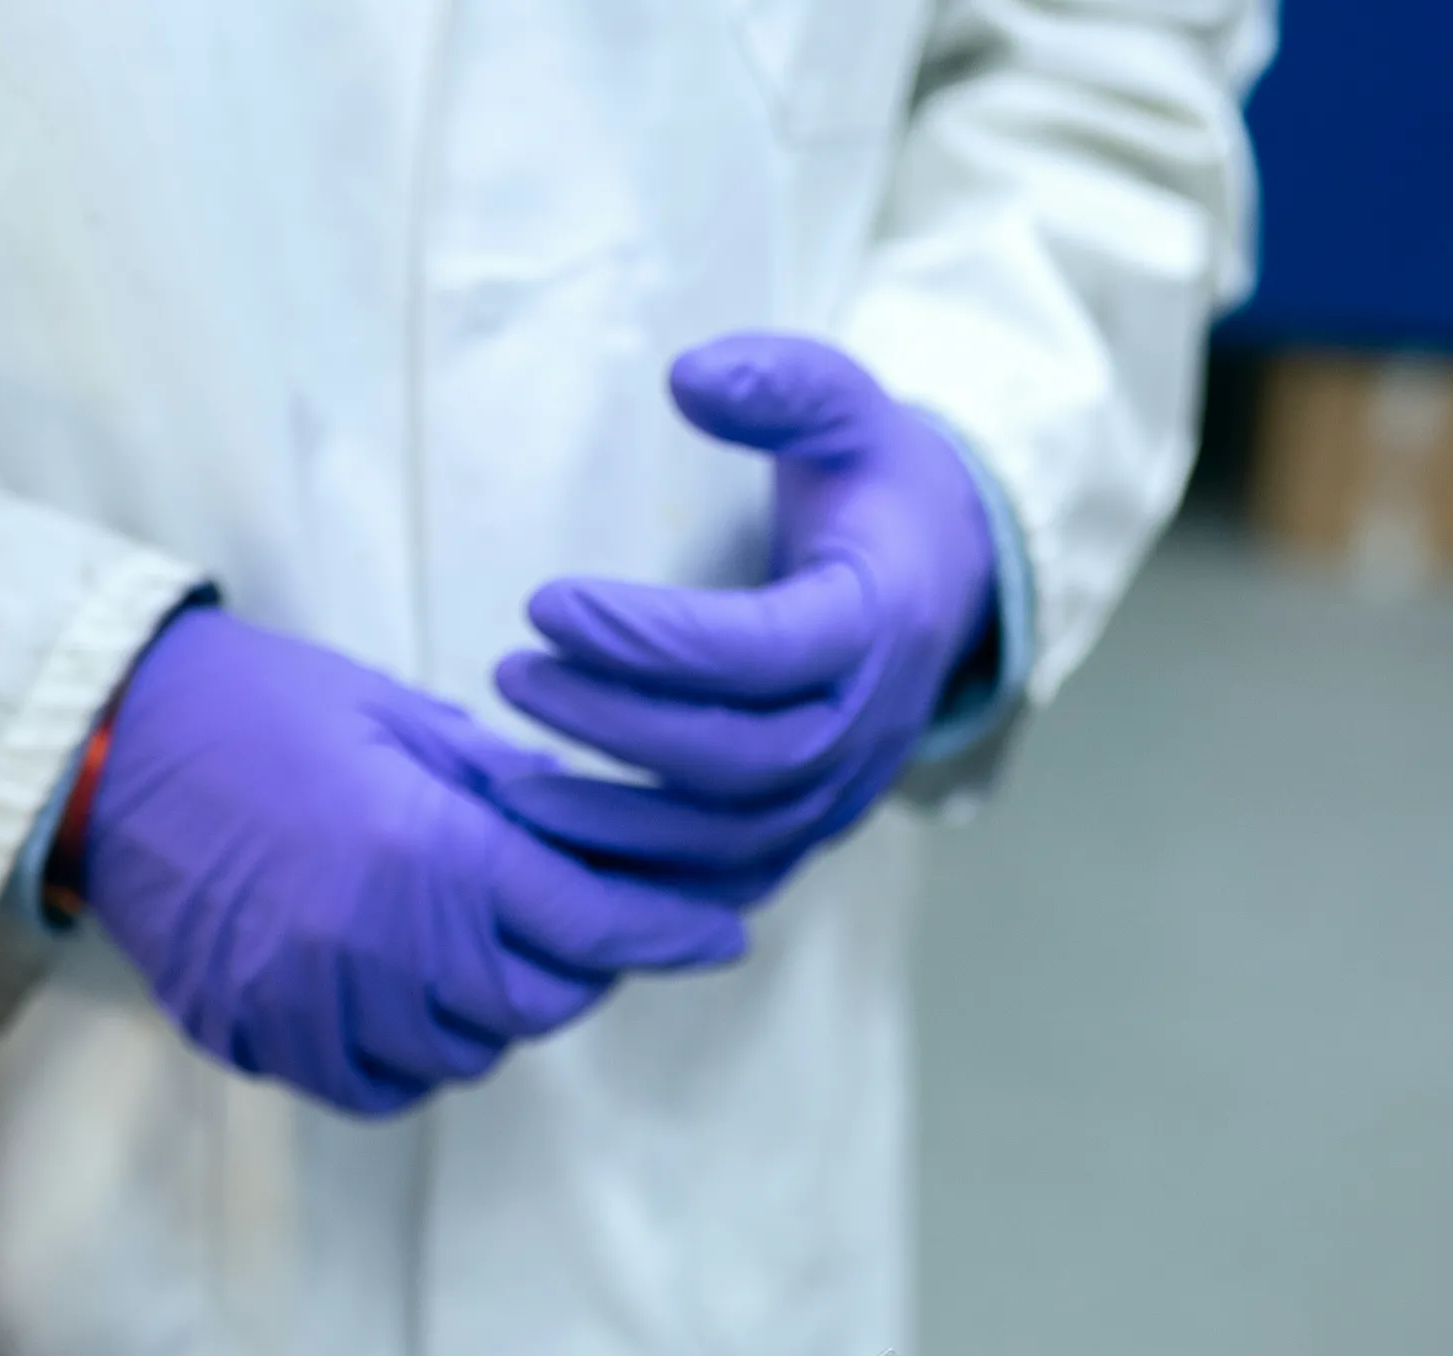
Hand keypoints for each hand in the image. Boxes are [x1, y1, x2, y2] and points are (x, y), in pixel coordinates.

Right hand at [83, 606, 746, 1115]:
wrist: (108, 746)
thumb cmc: (263, 709)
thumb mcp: (404, 722)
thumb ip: (509, 794)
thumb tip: (609, 836)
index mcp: (428, 853)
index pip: (589, 923)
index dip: (668, 935)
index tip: (722, 938)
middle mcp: (380, 945)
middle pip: (538, 1006)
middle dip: (574, 972)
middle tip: (570, 927)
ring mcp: (316, 1003)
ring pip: (465, 1055)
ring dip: (491, 1015)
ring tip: (470, 950)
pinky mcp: (264, 1036)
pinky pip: (378, 1086)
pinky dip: (412, 1056)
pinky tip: (404, 997)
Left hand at [491, 335, 998, 906]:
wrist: (942, 582)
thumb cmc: (873, 487)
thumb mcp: (848, 405)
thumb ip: (779, 382)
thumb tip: (686, 374)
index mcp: (879, 623)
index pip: (761, 651)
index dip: (649, 639)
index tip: (542, 602)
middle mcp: (867, 729)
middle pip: (737, 760)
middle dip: (616, 729)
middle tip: (513, 675)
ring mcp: (842, 796)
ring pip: (729, 843)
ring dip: (614, 824)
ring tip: (510, 784)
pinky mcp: (809, 836)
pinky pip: (726, 883)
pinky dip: (643, 879)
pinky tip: (559, 848)